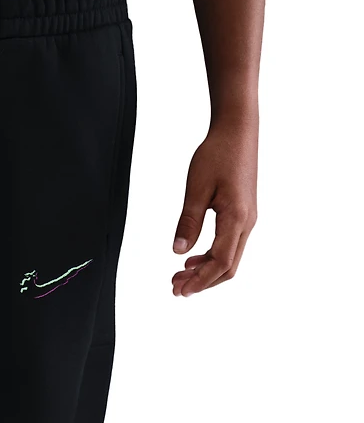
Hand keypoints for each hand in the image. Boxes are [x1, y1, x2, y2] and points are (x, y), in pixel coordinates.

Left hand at [172, 120, 257, 296]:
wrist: (237, 131)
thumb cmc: (217, 155)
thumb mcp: (196, 189)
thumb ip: (188, 222)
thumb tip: (178, 252)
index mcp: (237, 219)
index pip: (220, 262)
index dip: (200, 281)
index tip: (180, 290)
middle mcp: (247, 223)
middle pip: (227, 267)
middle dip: (202, 282)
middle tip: (175, 288)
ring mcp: (247, 219)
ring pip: (229, 258)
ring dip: (205, 271)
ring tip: (179, 276)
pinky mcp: (242, 214)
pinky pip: (229, 245)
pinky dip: (210, 258)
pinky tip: (191, 259)